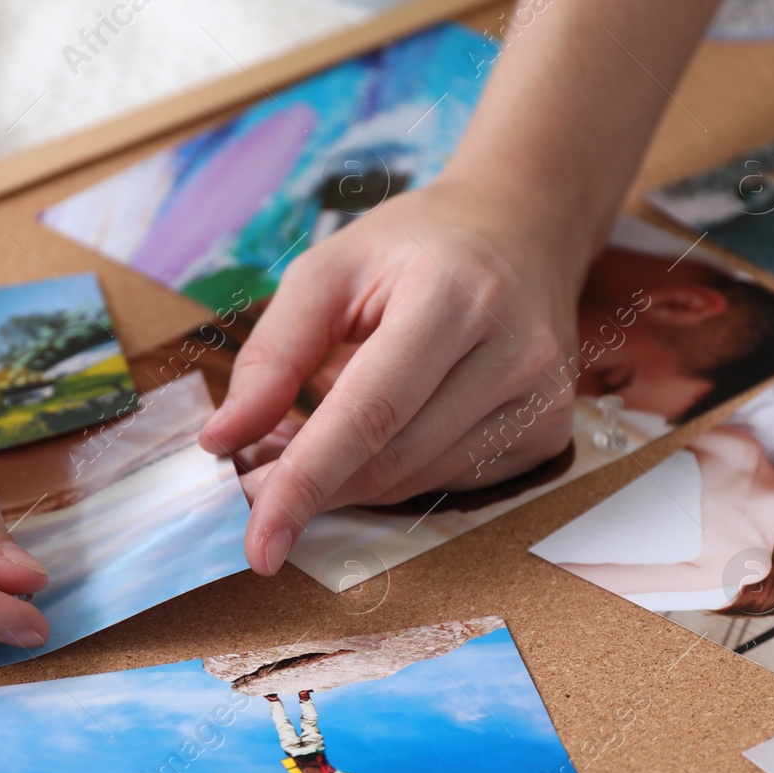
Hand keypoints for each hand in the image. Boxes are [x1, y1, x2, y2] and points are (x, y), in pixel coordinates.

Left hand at [201, 180, 588, 574]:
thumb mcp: (327, 270)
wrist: (521, 230)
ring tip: (303, 442)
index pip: (368, 414)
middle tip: (250, 478)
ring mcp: (542, 399)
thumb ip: (272, 355)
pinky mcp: (550, 433)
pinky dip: (392, 475)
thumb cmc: (414, 247)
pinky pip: (448, 483)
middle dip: (311, 486)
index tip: (258, 543)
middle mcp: (513, 351)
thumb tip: (223, 440)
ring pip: (416, 482)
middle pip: (390, 460)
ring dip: (346, 482)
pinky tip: (369, 440)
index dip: (305, 483)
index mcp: (453, 296)